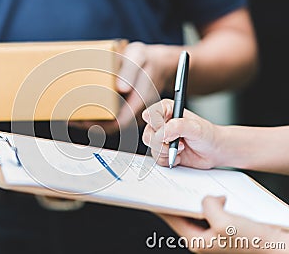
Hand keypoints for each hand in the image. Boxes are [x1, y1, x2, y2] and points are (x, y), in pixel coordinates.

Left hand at [70, 42, 180, 133]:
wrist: (155, 61)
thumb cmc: (145, 58)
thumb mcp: (139, 56)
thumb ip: (130, 70)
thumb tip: (121, 88)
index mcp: (139, 101)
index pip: (120, 122)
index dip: (101, 126)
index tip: (83, 121)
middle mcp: (131, 109)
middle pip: (109, 125)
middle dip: (88, 124)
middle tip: (69, 118)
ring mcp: (125, 108)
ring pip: (106, 120)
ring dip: (87, 119)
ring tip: (68, 114)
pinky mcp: (119, 104)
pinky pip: (105, 111)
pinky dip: (91, 110)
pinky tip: (76, 105)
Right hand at [142, 99, 221, 168]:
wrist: (214, 151)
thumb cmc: (207, 134)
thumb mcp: (195, 127)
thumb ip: (178, 126)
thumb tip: (162, 133)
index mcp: (166, 110)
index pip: (149, 115)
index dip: (157, 125)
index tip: (169, 132)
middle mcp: (161, 123)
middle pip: (148, 134)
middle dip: (163, 143)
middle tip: (179, 143)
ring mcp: (161, 138)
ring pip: (152, 148)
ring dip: (167, 152)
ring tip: (182, 148)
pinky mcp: (162, 151)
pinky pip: (157, 158)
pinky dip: (168, 160)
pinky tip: (179, 156)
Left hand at [158, 196, 287, 252]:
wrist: (279, 244)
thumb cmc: (256, 243)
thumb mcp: (225, 223)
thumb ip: (208, 207)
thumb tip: (206, 198)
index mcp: (197, 240)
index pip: (171, 218)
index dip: (160, 204)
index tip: (150, 193)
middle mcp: (203, 236)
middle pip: (182, 212)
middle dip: (177, 198)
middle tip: (169, 183)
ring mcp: (214, 230)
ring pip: (197, 209)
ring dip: (195, 197)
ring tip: (190, 185)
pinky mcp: (224, 224)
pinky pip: (211, 207)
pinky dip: (210, 199)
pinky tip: (213, 191)